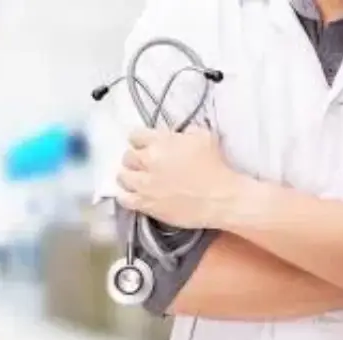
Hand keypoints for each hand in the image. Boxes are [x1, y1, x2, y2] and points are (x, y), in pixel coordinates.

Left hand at [116, 126, 238, 228]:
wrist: (220, 198)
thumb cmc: (215, 166)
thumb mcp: (203, 136)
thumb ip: (184, 132)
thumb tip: (175, 134)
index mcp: (160, 141)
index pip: (135, 135)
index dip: (140, 140)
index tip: (146, 146)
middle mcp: (148, 160)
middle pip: (127, 156)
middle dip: (135, 159)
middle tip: (144, 165)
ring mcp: (144, 184)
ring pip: (122, 177)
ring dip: (129, 177)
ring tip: (137, 181)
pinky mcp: (145, 204)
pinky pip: (124, 199)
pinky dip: (126, 196)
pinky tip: (133, 196)